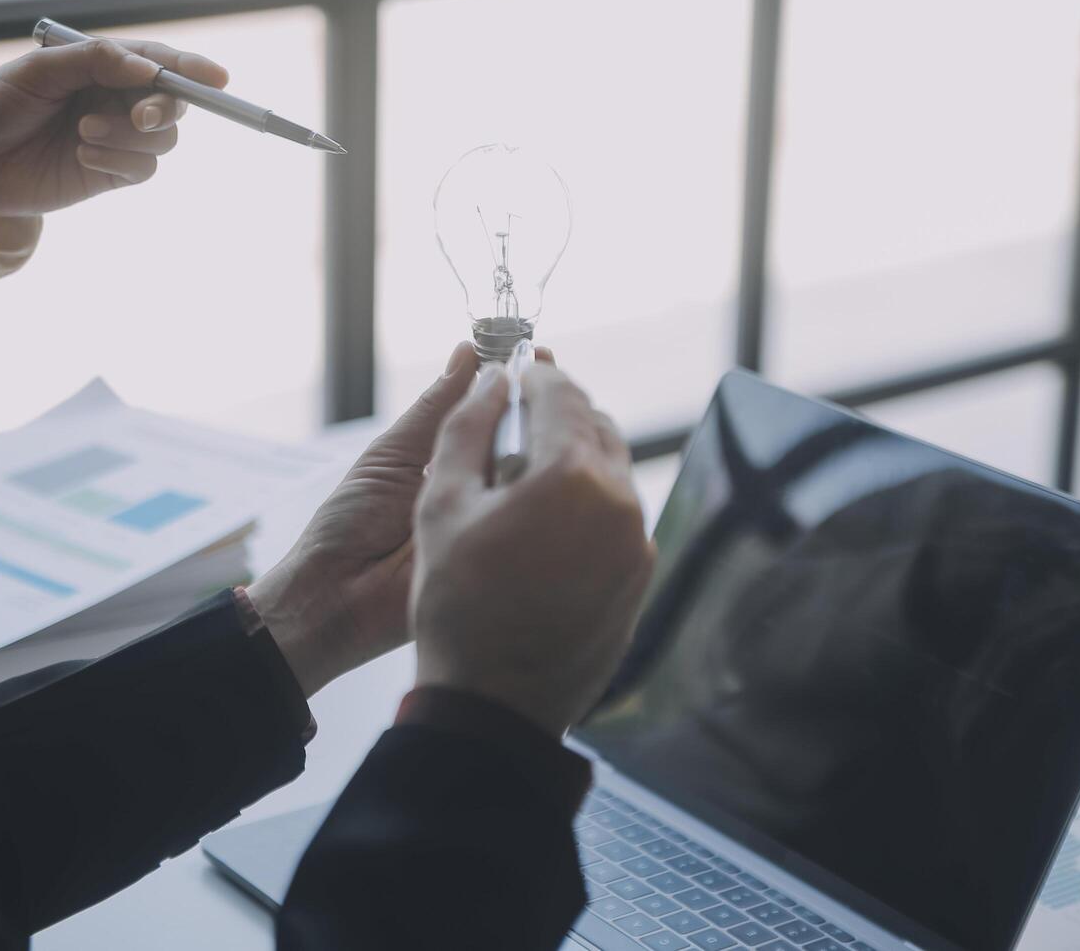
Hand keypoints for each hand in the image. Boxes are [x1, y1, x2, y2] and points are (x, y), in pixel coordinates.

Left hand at [0, 37, 228, 217]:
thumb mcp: (40, 70)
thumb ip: (95, 62)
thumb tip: (147, 70)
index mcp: (103, 66)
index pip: (159, 63)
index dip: (192, 69)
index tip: (216, 78)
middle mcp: (116, 100)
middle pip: (172, 104)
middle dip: (163, 108)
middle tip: (140, 115)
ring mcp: (116, 139)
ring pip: (161, 141)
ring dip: (128, 137)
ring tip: (82, 133)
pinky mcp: (109, 174)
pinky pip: (141, 170)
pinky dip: (118, 161)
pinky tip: (81, 155)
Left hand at [247, 343, 553, 697]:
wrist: (337, 594)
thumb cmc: (351, 523)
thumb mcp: (394, 453)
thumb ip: (436, 408)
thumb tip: (467, 352)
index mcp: (450, 461)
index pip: (494, 415)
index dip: (516, 385)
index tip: (536, 353)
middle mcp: (479, 488)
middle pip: (523, 443)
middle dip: (542, 408)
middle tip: (556, 377)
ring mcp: (495, 522)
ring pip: (534, 480)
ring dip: (550, 448)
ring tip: (562, 414)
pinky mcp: (505, 559)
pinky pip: (530, 523)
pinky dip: (544, 497)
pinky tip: (554, 469)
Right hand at [410, 362, 655, 735]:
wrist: (492, 706)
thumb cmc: (458, 605)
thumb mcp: (440, 505)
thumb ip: (468, 427)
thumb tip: (492, 380)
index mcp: (573, 475)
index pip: (560, 393)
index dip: (531, 376)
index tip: (511, 373)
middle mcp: (621, 503)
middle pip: (594, 426)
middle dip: (555, 415)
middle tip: (514, 424)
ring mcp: (638, 544)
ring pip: (611, 472)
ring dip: (573, 460)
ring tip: (522, 484)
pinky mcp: (639, 579)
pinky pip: (618, 517)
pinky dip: (587, 505)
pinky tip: (544, 531)